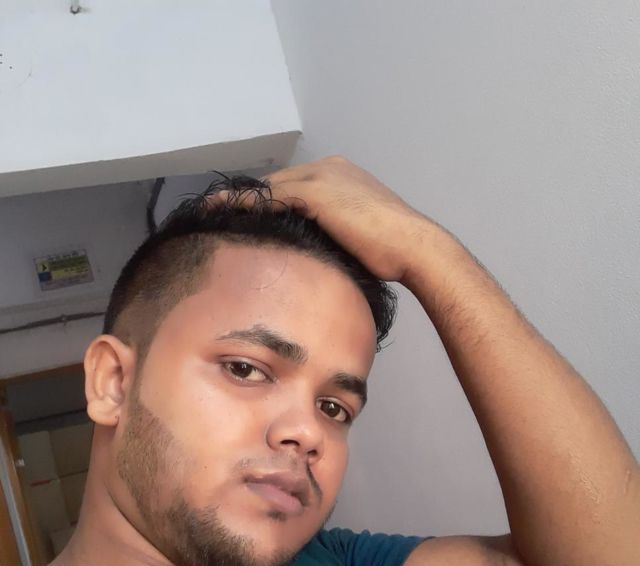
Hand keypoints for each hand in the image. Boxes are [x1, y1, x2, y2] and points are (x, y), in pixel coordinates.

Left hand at [210, 156, 435, 284]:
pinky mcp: (315, 191)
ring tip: (211, 212)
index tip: (246, 216)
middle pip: (277, 182)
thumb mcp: (357, 240)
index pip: (295, 187)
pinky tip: (222, 214)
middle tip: (218, 212)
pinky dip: (243, 204)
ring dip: (238, 200)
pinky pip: (269, 197)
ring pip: (269, 187)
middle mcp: (330, 168)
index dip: (269, 203)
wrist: (412, 246)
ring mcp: (322, 176)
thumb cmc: (392, 254)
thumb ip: (334, 238)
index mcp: (343, 177)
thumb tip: (314, 258)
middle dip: (249, 199)